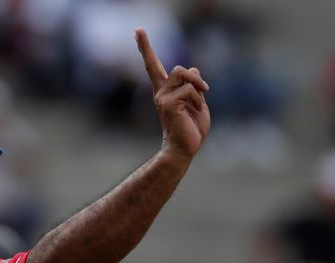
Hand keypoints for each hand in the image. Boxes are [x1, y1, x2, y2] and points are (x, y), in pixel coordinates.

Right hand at [135, 28, 210, 159]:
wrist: (183, 148)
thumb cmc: (190, 129)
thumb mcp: (198, 102)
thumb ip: (194, 86)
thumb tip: (194, 69)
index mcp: (165, 91)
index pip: (152, 65)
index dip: (145, 47)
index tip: (138, 30)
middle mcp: (160, 92)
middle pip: (178, 69)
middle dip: (195, 78)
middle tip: (206, 91)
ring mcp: (162, 97)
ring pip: (183, 73)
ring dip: (198, 86)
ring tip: (202, 101)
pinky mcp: (167, 103)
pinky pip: (189, 89)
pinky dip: (198, 99)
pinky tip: (197, 111)